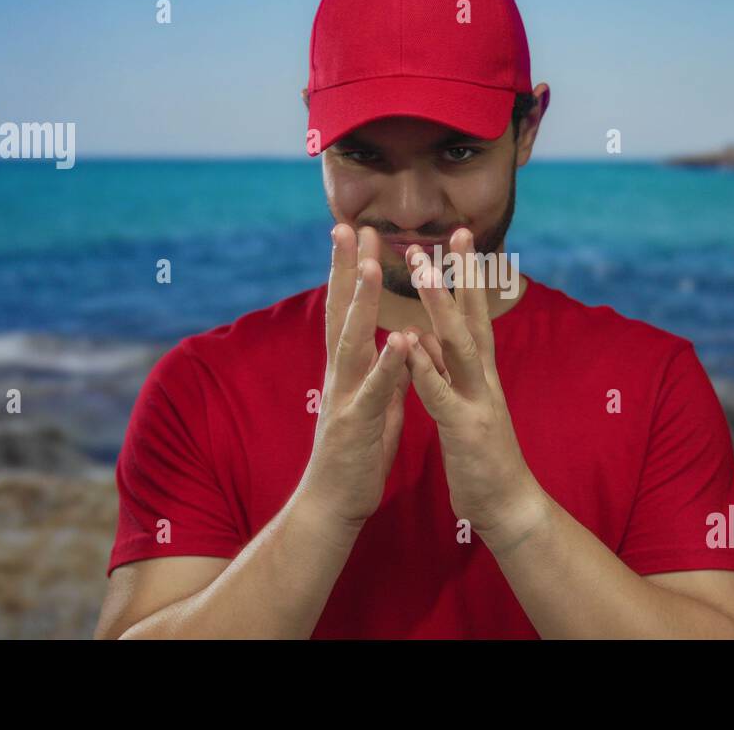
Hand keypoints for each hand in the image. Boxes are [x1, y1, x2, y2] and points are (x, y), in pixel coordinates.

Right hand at [296, 224, 414, 527]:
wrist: (333, 507)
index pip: (347, 310)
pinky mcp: (357, 424)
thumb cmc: (354, 459)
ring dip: (361, 302)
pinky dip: (388, 364)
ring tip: (371, 265)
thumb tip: (397, 352)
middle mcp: (341, 375)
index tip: (357, 233)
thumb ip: (384, 378)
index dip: (351, 271)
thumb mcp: (374, 408)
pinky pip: (375, 390)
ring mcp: (345, 397)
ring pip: (352, 341)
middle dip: (345, 268)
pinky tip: (400, 338)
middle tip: (348, 225)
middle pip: (340, 312)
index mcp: (349, 370)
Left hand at [402, 229, 549, 550]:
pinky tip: (409, 344)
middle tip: (452, 234)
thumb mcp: (469, 403)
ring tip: (422, 272)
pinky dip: (425, 368)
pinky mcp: (464, 429)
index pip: (474, 314)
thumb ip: (454, 371)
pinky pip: (441, 394)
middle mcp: (483, 379)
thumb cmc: (484, 455)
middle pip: (472, 317)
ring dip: (440, 307)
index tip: (460, 236)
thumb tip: (436, 336)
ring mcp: (476, 401)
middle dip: (461, 275)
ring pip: (457, 345)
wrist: (508, 506)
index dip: (468, 275)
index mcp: (480, 373)